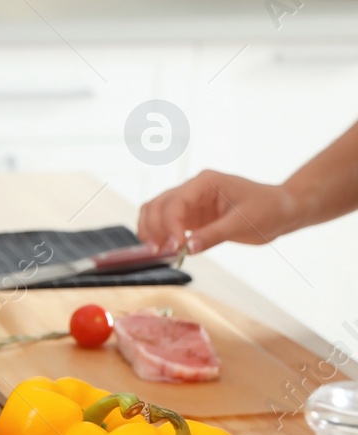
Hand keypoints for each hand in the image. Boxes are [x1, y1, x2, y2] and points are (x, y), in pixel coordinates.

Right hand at [137, 170, 303, 252]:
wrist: (282, 211)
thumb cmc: (268, 209)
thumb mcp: (242, 223)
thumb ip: (213, 235)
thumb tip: (187, 249)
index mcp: (205, 182)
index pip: (175, 202)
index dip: (169, 225)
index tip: (175, 247)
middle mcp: (194, 189)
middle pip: (158, 205)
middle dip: (154, 228)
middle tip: (159, 252)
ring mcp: (191, 202)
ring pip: (156, 212)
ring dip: (151, 231)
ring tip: (157, 251)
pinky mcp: (192, 216)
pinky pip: (166, 223)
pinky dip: (160, 235)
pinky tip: (165, 249)